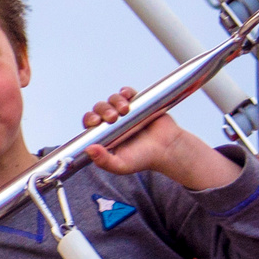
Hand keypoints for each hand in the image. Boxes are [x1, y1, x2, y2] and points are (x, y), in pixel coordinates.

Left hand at [84, 87, 229, 188]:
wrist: (169, 149)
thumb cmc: (144, 159)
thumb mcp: (121, 166)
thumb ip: (104, 161)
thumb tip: (89, 149)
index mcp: (104, 134)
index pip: (90, 122)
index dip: (90, 119)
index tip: (96, 121)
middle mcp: (112, 122)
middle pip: (100, 108)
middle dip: (103, 109)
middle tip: (113, 117)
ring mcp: (125, 112)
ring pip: (112, 99)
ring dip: (115, 101)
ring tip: (125, 110)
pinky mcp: (138, 103)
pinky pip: (127, 93)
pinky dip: (125, 92)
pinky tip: (127, 95)